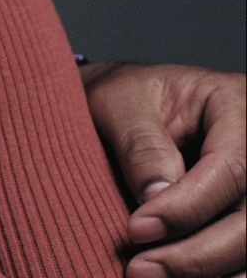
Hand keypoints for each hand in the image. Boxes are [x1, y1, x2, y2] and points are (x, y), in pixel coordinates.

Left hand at [80, 61, 245, 277]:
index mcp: (237, 105)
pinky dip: (216, 275)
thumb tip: (157, 195)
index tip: (136, 230)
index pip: (232, 168)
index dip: (187, 207)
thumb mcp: (120, 101)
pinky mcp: (243, 216)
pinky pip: (244, 257)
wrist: (124, 107)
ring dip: (208, 272)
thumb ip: (141, 143)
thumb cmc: (124, 97)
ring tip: (152, 277)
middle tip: (141, 271)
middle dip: (199, 253)